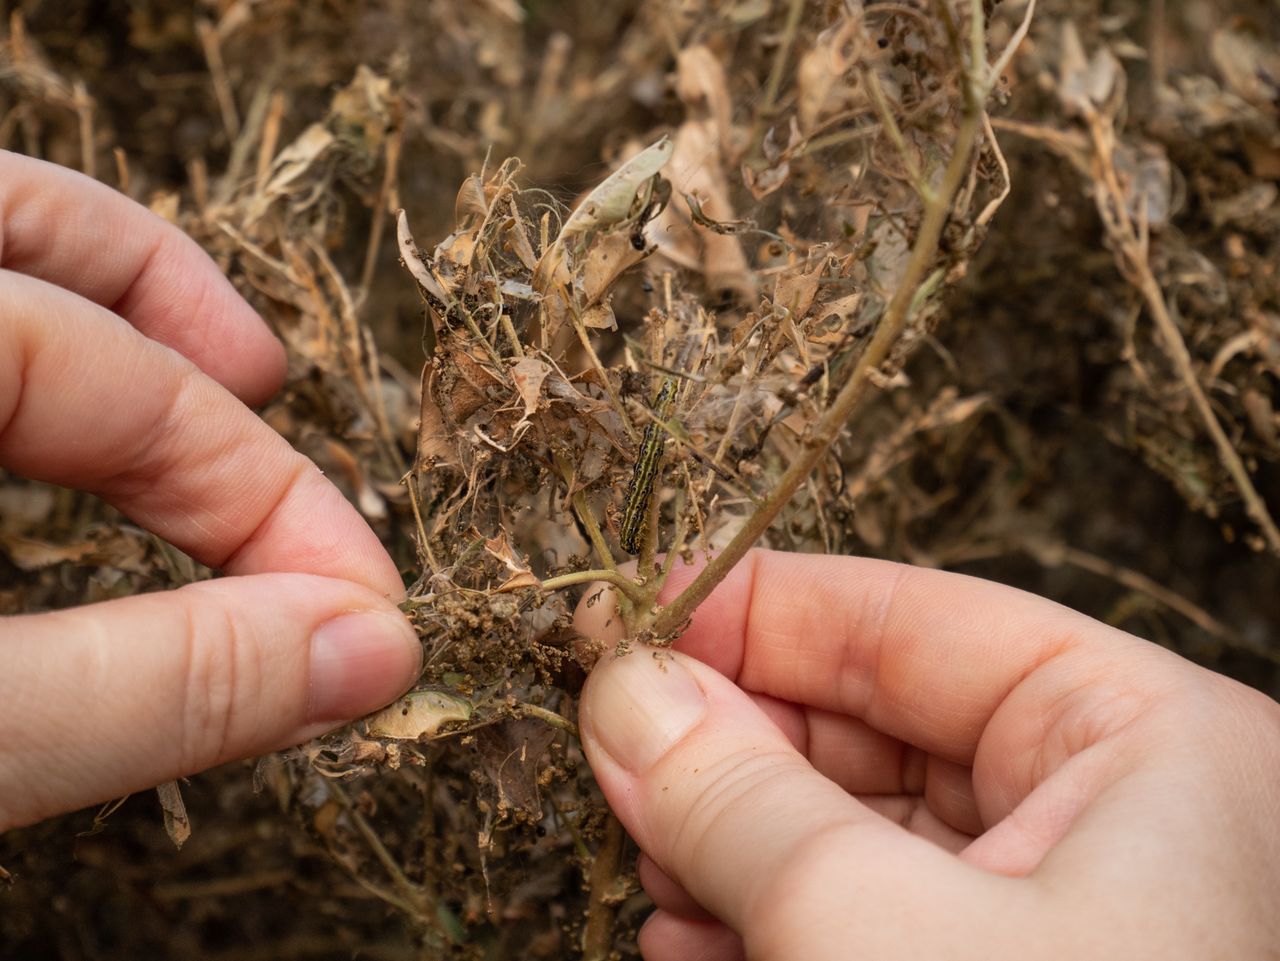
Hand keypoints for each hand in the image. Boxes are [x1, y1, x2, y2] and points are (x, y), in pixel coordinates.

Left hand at [0, 152, 419, 832]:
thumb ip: (152, 683)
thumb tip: (373, 656)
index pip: (107, 379)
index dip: (259, 495)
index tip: (361, 611)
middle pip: (26, 236)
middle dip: (176, 323)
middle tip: (275, 399)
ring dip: (102, 299)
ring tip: (210, 370)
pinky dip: (24, 348)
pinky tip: (76, 430)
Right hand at [576, 550, 1279, 958]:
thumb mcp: (869, 929)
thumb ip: (738, 796)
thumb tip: (623, 692)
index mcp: (1151, 747)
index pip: (918, 620)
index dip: (762, 607)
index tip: (634, 617)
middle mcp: (1122, 817)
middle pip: (881, 719)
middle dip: (738, 735)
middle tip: (617, 745)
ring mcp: (1069, 912)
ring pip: (861, 824)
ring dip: (735, 834)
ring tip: (643, 851)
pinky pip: (867, 915)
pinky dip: (768, 916)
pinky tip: (686, 933)